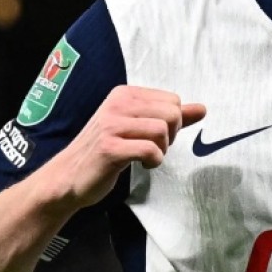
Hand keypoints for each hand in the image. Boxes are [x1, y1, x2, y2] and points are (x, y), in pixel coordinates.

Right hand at [45, 85, 204, 206]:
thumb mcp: (138, 127)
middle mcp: (117, 104)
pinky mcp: (109, 147)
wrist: (68, 177)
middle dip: (171, 136)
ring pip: (162, 130)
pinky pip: (150, 150)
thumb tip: (203, 108)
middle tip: (152, 147)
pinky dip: (154, 161)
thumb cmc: (106, 151)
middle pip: (171, 114)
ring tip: (146, 157)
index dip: (172, 122)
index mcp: (125, 94)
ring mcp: (111, 125)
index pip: (172, 100)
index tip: (154, 135)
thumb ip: (171, 117)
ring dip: (162, 150)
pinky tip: (141, 164)